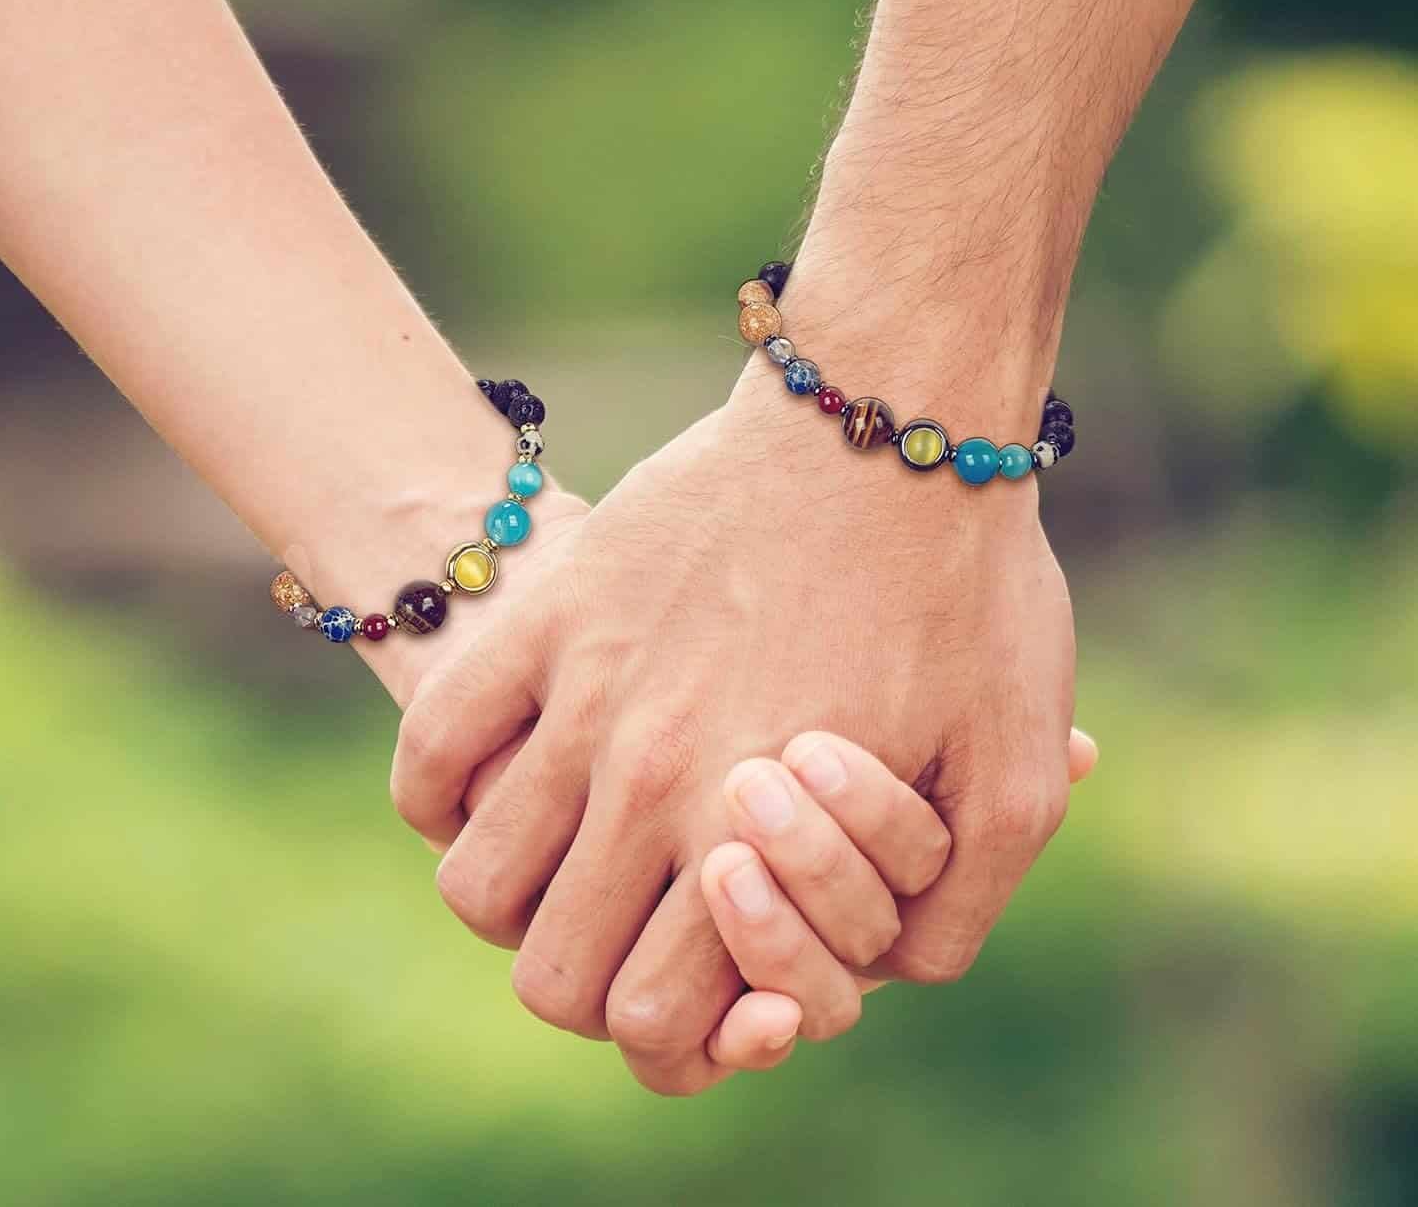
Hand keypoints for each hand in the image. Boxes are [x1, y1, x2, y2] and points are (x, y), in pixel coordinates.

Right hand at [391, 367, 1080, 1093]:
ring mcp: (585, 695)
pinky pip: (436, 746)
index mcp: (759, 836)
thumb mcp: (1017, 767)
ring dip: (518, 895)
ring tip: (576, 852)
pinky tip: (504, 778)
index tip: (707, 980)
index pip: (654, 1024)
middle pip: (551, 977)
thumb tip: (880, 979)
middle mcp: (650, 781)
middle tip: (644, 926)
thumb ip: (951, 910)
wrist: (889, 417)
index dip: (679, 1036)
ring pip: (477, 881)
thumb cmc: (968, 586)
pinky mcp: (553, 614)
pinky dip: (445, 794)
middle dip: (596, 980)